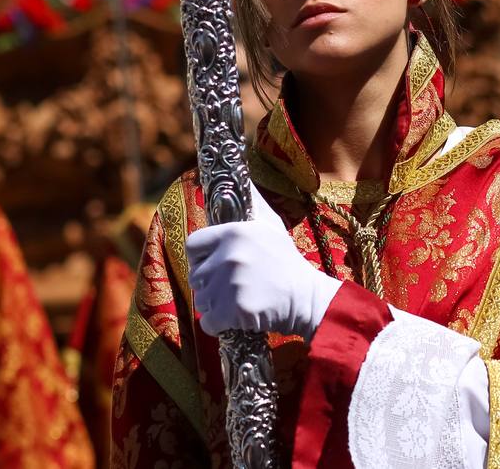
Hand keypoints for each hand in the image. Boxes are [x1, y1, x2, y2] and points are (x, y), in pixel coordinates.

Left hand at [186, 188, 341, 339]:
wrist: (306, 297)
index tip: (211, 264)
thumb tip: (240, 175)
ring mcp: (231, 285)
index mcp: (234, 232)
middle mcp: (230, 256)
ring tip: (236, 300)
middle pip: (195, 276)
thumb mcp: (270, 224)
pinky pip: (208, 322)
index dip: (199, 257)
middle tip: (230, 286)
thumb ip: (251, 202)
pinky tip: (235, 317)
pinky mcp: (235, 311)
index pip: (193, 245)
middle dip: (208, 284)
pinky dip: (217, 324)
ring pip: (201, 300)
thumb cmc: (286, 260)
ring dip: (213, 305)